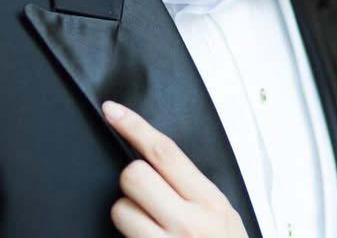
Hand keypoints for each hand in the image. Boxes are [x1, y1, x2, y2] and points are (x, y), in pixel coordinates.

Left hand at [102, 101, 248, 237]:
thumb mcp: (223, 217)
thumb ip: (193, 190)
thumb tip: (157, 160)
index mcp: (210, 202)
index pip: (164, 151)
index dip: (134, 126)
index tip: (112, 111)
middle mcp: (189, 223)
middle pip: (134, 175)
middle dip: (132, 184)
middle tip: (146, 200)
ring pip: (120, 210)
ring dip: (127, 218)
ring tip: (149, 232)